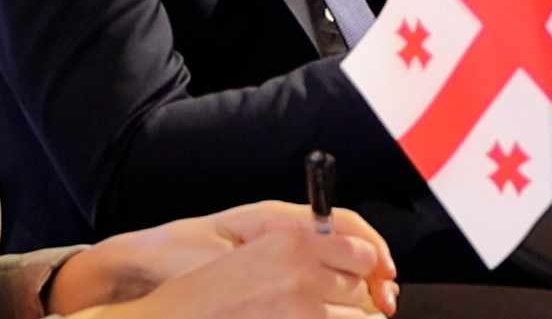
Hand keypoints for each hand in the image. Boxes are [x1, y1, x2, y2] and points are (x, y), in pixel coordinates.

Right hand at [51, 201, 396, 317]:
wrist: (180, 318)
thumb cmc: (215, 291)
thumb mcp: (258, 254)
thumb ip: (307, 254)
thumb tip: (364, 269)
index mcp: (294, 241)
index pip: (362, 251)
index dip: (368, 268)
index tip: (372, 279)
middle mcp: (304, 273)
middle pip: (363, 292)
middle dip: (355, 304)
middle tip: (333, 309)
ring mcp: (304, 311)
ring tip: (312, 316)